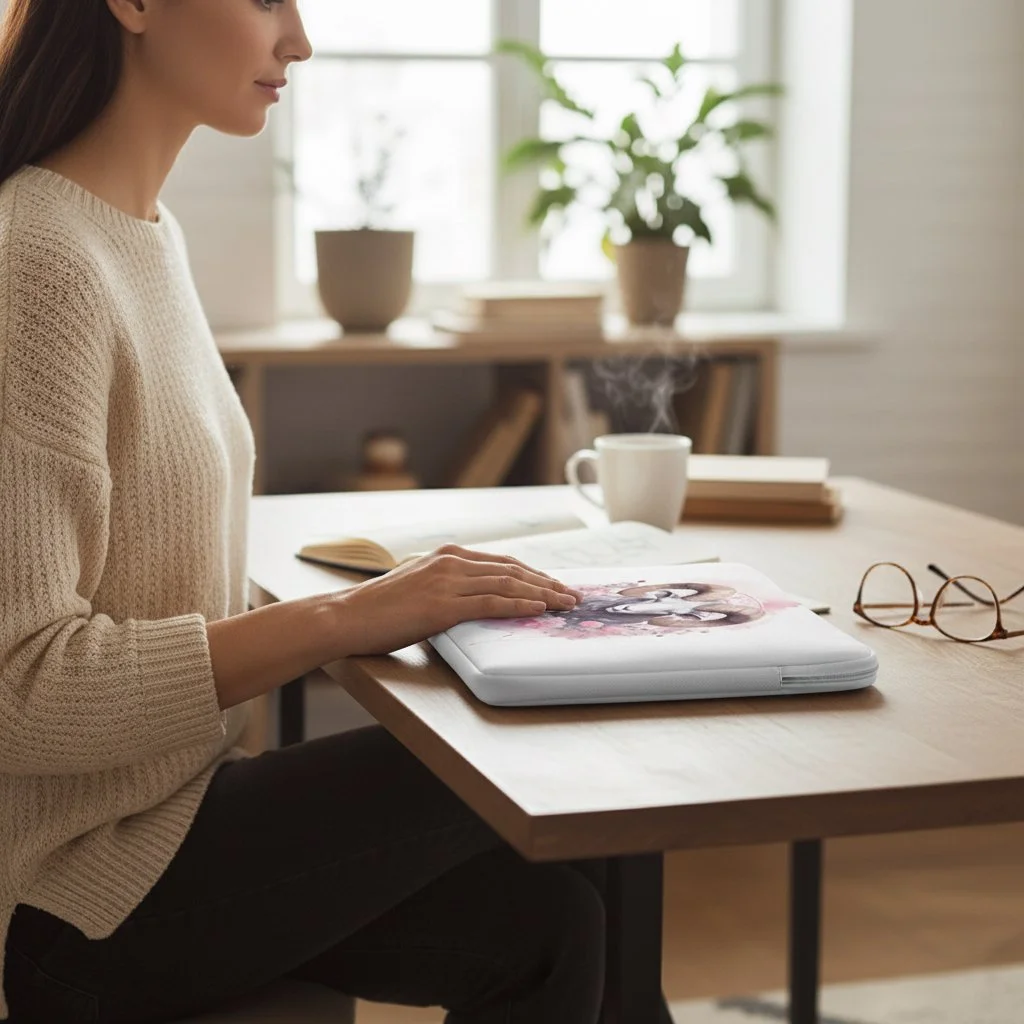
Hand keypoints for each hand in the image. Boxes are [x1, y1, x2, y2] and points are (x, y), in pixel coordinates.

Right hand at [330, 544, 583, 656]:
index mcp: (447, 555)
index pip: (502, 562)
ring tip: (566, 603)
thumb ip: (449, 587)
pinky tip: (540, 608)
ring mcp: (447, 581)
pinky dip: (520, 604)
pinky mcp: (443, 604)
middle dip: (547, 582)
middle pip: (513, 569)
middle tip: (572, 595)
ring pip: (508, 583)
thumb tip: (475, 599)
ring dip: (544, 593)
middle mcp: (450, 561)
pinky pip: (491, 602)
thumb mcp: (419, 586)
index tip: (555, 585)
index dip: (534, 573)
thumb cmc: (379, 609)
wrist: (346, 617)